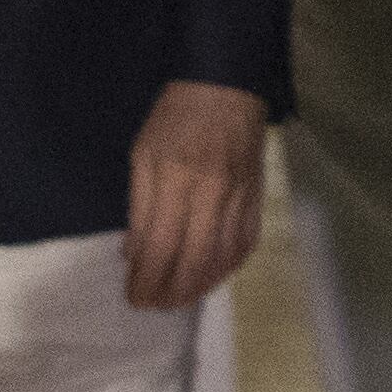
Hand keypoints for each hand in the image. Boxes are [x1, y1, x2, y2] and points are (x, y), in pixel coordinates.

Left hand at [122, 81, 268, 311]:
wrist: (228, 84)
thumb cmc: (176, 117)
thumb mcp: (142, 154)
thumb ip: (138, 208)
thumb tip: (134, 254)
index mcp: (176, 178)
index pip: (160, 246)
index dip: (147, 279)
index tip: (134, 297)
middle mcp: (211, 192)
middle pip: (193, 260)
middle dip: (171, 292)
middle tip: (154, 306)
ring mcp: (239, 196)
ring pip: (223, 258)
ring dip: (200, 286)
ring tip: (179, 299)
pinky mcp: (257, 196)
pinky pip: (245, 243)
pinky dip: (227, 268)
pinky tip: (211, 277)